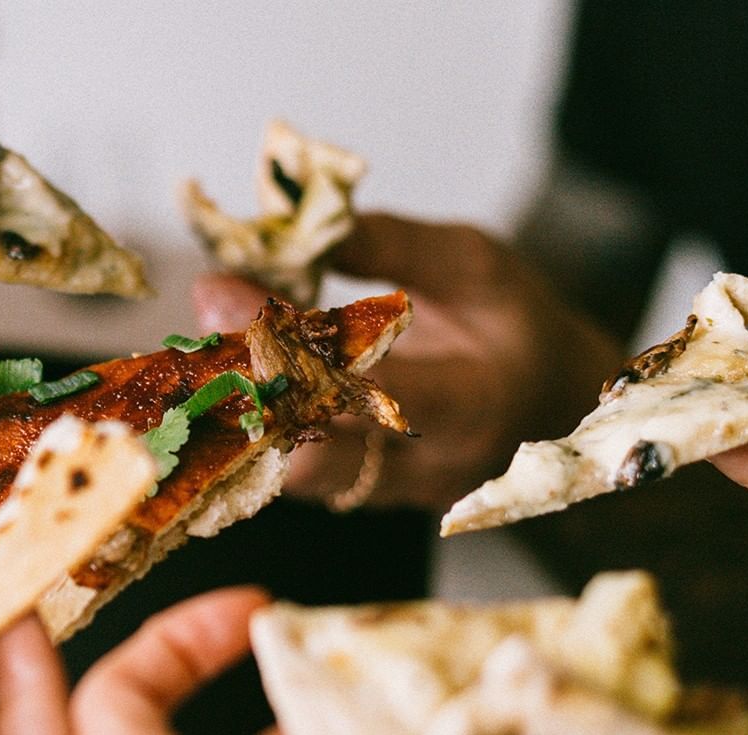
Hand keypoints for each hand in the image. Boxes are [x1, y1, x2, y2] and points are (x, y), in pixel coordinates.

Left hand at [193, 213, 621, 509]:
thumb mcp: (474, 263)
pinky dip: (252, 432)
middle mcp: (426, 464)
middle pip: (310, 455)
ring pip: (291, 475)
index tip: (216, 291)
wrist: (562, 408)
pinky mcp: (364, 498)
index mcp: (469, 400)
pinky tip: (216, 389)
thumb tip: (302, 222)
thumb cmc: (519, 327)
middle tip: (185, 341)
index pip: (360, 384)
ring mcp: (392, 493)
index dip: (281, 345)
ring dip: (235, 418)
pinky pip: (294, 475)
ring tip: (188, 360)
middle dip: (238, 398)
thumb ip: (390, 247)